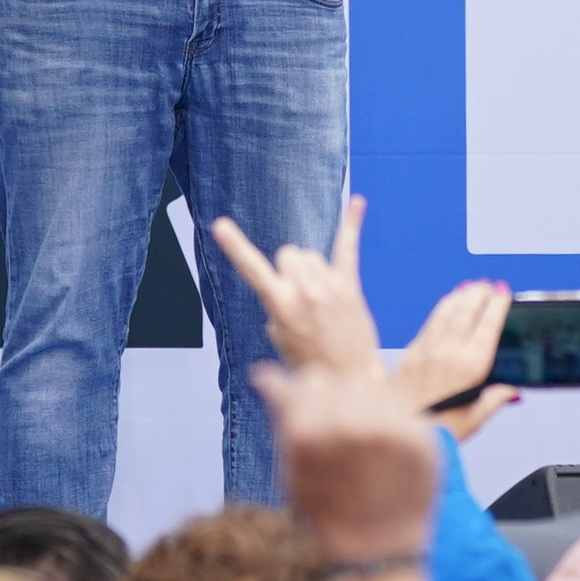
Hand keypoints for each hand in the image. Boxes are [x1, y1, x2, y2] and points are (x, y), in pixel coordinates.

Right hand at [212, 194, 380, 378]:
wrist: (349, 378)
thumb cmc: (310, 362)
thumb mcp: (279, 337)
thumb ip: (277, 305)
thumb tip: (286, 283)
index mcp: (279, 304)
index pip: (252, 269)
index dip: (234, 246)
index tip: (220, 225)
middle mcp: (303, 290)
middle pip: (288, 254)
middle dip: (289, 269)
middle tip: (298, 297)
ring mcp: (327, 285)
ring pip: (309, 254)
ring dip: (310, 268)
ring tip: (319, 297)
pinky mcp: (348, 285)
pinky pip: (347, 247)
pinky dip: (351, 222)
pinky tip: (359, 202)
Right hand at [254, 360, 440, 562]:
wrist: (378, 552)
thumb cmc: (327, 511)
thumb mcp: (292, 467)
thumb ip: (282, 415)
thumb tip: (266, 374)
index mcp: (311, 434)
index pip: (311, 380)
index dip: (308, 397)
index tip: (311, 418)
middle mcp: (353, 427)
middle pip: (342, 380)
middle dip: (336, 399)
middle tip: (339, 431)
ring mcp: (393, 432)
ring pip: (373, 388)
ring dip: (363, 404)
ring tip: (363, 440)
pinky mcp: (423, 440)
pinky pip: (402, 406)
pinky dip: (391, 418)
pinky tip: (385, 448)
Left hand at [391, 279, 513, 433]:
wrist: (400, 430)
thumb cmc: (438, 429)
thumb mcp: (475, 418)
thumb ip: (495, 400)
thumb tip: (513, 392)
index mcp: (470, 369)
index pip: (488, 327)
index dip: (497, 305)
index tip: (504, 291)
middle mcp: (449, 354)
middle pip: (467, 312)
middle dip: (479, 294)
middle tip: (488, 284)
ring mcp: (428, 350)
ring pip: (447, 313)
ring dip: (460, 296)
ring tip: (471, 287)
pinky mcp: (412, 352)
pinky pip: (430, 322)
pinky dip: (442, 308)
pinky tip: (447, 303)